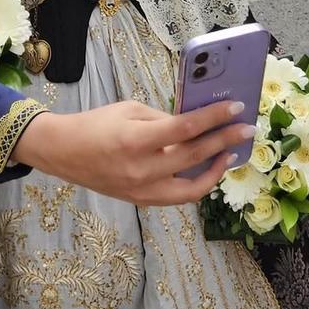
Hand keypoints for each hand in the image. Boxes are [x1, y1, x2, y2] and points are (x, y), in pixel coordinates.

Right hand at [11, 100, 253, 206]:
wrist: (63, 152)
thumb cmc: (95, 124)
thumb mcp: (129, 110)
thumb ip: (163, 118)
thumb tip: (194, 123)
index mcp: (136, 140)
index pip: (186, 129)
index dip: (214, 117)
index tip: (235, 108)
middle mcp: (141, 170)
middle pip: (194, 156)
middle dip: (224, 141)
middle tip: (245, 130)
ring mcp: (142, 190)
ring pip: (192, 188)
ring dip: (216, 170)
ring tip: (230, 154)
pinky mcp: (141, 201)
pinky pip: (178, 197)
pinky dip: (197, 184)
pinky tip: (207, 169)